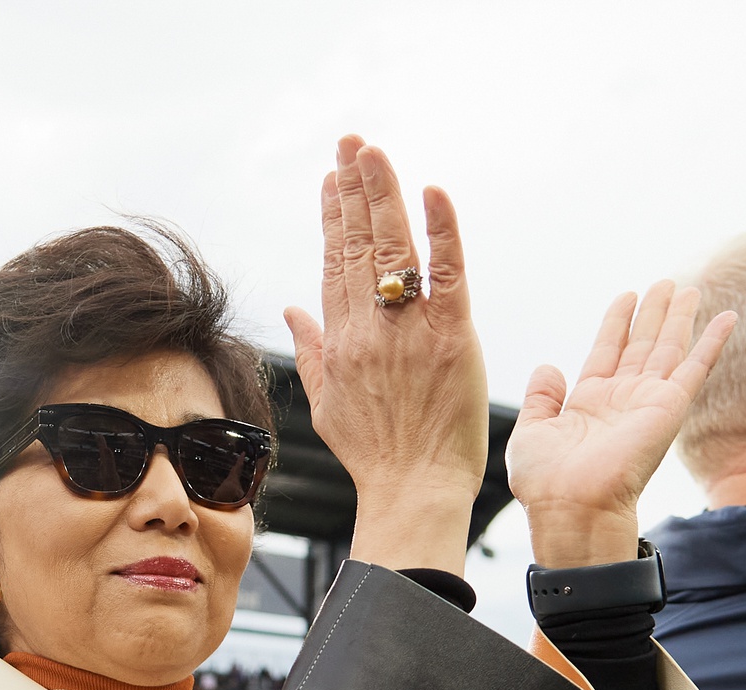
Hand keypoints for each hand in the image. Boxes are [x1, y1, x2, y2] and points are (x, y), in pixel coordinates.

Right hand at [285, 136, 487, 574]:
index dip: (333, 218)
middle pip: (358, 245)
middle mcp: (369, 330)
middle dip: (353, 189)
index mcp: (341, 342)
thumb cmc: (375, 456)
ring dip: (383, 194)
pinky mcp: (453, 340)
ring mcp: (409, 333)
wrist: (412, 492)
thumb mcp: (328, 404)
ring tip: (373, 151)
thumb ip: (311, 350)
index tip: (332, 180)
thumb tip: (292, 309)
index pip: (334, 264)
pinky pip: (447, 276)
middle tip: (352, 143)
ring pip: (393, 250)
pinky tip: (433, 193)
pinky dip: (441, 231)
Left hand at [509, 282, 735, 566]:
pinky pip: (697, 367)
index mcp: (589, 404)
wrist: (573, 507)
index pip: (607, 352)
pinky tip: (727, 316)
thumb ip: (540, 398)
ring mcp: (648, 402)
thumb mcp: (532, 432)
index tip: (626, 296)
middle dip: (652, 313)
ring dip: (679, 318)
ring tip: (688, 287)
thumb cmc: (547, 483)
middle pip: (642, 346)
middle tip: (664, 283)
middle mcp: (622, 400)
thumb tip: (547, 366)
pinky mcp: (670, 407)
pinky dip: (713, 341)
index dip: (616, 323)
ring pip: (668, 348)